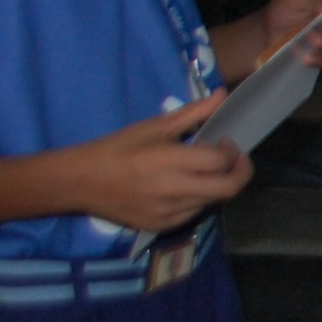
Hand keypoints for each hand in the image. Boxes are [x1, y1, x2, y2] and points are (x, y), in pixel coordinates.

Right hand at [77, 92, 251, 232]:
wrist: (80, 182)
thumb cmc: (118, 149)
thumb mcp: (154, 126)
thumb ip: (193, 113)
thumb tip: (221, 95)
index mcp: (168, 161)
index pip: (220, 161)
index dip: (232, 151)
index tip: (225, 141)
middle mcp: (171, 190)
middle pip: (227, 189)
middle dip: (241, 172)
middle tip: (236, 160)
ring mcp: (166, 213)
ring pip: (212, 202)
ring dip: (219, 185)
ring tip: (208, 171)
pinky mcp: (160, 226)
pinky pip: (194, 213)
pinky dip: (200, 199)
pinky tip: (189, 186)